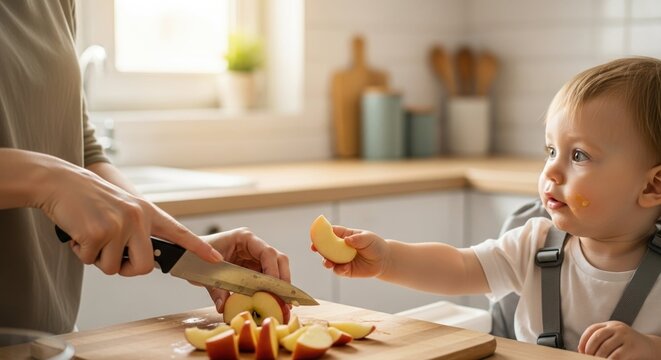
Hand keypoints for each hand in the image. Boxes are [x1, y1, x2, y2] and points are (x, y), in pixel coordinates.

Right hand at [37, 160, 221, 275]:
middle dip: (126, 269)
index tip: (215, 259)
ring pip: (113, 268)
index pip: (179, 232)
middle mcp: (137, 217)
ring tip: (89, 234)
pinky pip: (90, 261)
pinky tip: (78, 232)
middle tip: (109, 255)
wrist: (61, 182)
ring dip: (97, 258)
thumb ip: (137, 230)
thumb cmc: (90, 199)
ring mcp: (118, 225)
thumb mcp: (123, 209)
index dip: (198, 248)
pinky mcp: (97, 232)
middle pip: (144, 266)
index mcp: (147, 212)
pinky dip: (81, 252)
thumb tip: (143, 261)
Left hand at [200, 228, 290, 312]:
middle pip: (278, 259)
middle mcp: (253, 245)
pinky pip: (267, 277)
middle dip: (282, 278)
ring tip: (282, 303)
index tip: (273, 288)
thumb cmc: (195, 256)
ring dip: (279, 285)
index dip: (273, 270)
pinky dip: (271, 289)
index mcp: (244, 238)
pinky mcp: (252, 267)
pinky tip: (273, 301)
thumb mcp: (205, 273)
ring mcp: (254, 256)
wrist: (188, 255)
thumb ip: (216, 289)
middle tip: (284, 298)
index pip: (267, 252)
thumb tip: (224, 307)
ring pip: (276, 268)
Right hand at [311, 225, 389, 277]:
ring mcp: (341, 259)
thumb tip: (347, 240)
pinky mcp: (345, 270)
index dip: (321, 234)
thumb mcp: (368, 238)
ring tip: (328, 263)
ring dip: (326, 261)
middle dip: (318, 248)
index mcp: (344, 235)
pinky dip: (339, 269)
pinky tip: (345, 268)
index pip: (330, 233)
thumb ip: (357, 239)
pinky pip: (338, 270)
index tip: (315, 236)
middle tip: (315, 249)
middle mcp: (340, 247)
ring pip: (329, 260)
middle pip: (325, 247)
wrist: (383, 260)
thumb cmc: (374, 245)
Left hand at [578, 321, 655, 358]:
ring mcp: (624, 337)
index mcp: (610, 324)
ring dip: (597, 356)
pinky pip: (616, 356)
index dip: (583, 340)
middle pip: (597, 336)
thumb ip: (600, 340)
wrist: (648, 346)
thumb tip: (581, 349)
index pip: (592, 329)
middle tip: (587, 356)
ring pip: (605, 347)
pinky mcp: (631, 347)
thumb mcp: (614, 337)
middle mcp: (617, 328)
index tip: (580, 350)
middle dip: (589, 348)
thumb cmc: (627, 343)